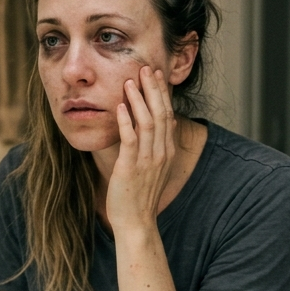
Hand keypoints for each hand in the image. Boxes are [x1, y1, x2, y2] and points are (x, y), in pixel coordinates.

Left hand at [105, 65, 175, 233]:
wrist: (136, 222)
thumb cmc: (140, 196)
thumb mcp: (153, 168)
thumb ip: (156, 146)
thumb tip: (161, 126)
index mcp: (167, 151)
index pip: (168, 115)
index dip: (162, 94)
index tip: (156, 75)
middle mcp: (161, 153)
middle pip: (161, 113)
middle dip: (153, 89)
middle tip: (146, 69)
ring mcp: (148, 160)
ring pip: (148, 122)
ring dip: (139, 100)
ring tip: (131, 81)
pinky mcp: (131, 167)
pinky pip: (131, 139)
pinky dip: (126, 121)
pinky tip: (121, 107)